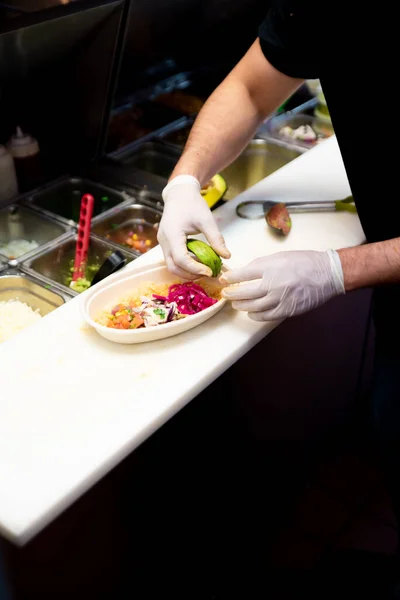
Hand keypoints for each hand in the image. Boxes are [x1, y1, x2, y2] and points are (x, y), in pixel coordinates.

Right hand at [158, 175, 229, 278]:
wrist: (179, 193)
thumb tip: (227, 256)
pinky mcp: (165, 244)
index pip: (181, 259)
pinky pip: (172, 260)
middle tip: (207, 274)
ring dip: (186, 272)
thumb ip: (216, 239)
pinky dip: (184, 266)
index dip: (195, 269)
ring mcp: (162, 244)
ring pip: (171, 266)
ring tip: (203, 270)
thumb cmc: (192, 204)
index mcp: (172, 234)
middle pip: (173, 267)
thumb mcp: (206, 220)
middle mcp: (164, 241)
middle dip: (190, 275)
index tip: (210, 271)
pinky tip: (197, 263)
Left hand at [220, 249, 344, 320]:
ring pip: (253, 307)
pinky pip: (266, 316)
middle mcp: (273, 284)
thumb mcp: (280, 257)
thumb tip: (244, 274)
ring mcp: (280, 299)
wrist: (327, 274)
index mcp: (270, 267)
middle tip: (226, 294)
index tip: (224, 280)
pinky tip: (251, 312)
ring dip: (241, 306)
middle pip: (244, 293)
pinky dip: (256, 315)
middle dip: (231, 294)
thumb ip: (261, 265)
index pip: (243, 274)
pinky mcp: (287, 310)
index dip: (230, 278)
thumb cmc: (305, 262)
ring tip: (236, 303)